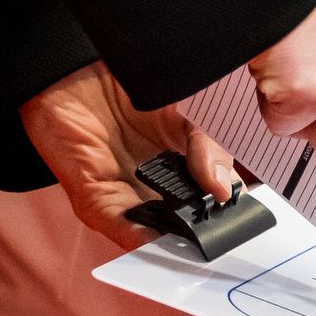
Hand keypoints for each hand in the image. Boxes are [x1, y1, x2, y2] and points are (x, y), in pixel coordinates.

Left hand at [19, 62, 240, 252]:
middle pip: (183, 220)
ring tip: (193, 245)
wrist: (72, 71)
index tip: (244, 220)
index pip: (211, 195)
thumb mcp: (186, 110)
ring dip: (171, 241)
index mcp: (182, 163)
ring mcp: (124, 193)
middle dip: (201, 233)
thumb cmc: (130, 86)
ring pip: (152, 230)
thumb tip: (224, 189)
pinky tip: (154, 239)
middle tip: (223, 237)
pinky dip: (134, 236)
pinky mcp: (92, 196)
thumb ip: (208, 145)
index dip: (228, 210)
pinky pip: (116, 223)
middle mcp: (154, 184)